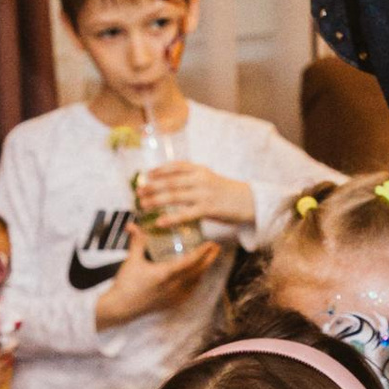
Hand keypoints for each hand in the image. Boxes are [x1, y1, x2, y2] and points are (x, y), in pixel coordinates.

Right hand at [95, 224, 216, 327]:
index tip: (211, 244)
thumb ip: (137, 242)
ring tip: (208, 259)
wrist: (120, 308)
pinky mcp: (171, 304)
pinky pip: (190, 291)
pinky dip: (195, 281)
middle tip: (216, 248)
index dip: (202, 252)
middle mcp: (173, 286)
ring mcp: (174, 297)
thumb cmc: (126, 284)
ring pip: (196, 282)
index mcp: (165, 274)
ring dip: (203, 270)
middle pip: (198, 272)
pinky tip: (196, 276)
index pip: (190, 262)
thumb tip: (134, 225)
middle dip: (209, 259)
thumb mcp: (132, 260)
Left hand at [134, 161, 254, 230]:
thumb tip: (171, 184)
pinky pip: (185, 214)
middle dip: (152, 186)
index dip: (159, 170)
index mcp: (200, 170)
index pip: (176, 166)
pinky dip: (171, 219)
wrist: (250, 201)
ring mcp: (204, 193)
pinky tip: (159, 222)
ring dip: (156, 200)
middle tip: (138, 191)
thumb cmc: (227, 192)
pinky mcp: (208, 209)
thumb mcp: (210, 179)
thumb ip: (193, 180)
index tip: (146, 174)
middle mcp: (200, 179)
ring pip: (174, 196)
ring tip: (143, 205)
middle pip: (171, 181)